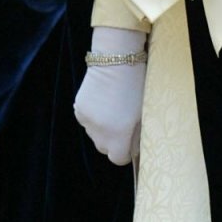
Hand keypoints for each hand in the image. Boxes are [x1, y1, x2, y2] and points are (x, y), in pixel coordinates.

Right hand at [73, 26, 145, 164]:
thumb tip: (133, 150)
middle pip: (105, 148)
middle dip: (113, 141)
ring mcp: (87, 121)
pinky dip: (94, 117)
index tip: (130, 142)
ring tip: (112, 109)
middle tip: (122, 123)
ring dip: (102, 128)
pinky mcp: (78, 110)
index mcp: (118, 136)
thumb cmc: (136, 87)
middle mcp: (99, 133)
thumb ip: (138, 137)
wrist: (116, 62)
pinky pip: (87, 122)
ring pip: (94, 135)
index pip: (118, 159)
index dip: (126, 151)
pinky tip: (102, 102)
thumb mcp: (143, 114)